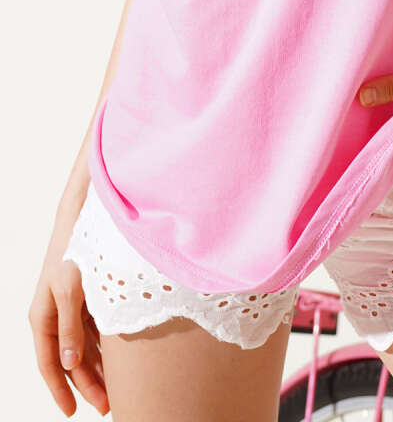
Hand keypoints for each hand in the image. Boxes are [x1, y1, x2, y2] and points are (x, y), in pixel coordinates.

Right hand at [29, 231, 109, 416]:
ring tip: (116, 392)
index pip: (49, 362)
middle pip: (69, 360)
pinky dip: (105, 350)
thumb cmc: (77, 250)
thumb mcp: (72, 289)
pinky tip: (120, 363)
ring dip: (97, 371)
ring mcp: (72, 309)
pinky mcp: (88, 301)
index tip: (72, 412)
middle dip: (86, 385)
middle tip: (106, 406)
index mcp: (43, 315)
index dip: (60, 389)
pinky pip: (95, 333)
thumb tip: (70, 364)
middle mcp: (55, 315)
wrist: (89, 218)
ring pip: (83, 349)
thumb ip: (71, 327)